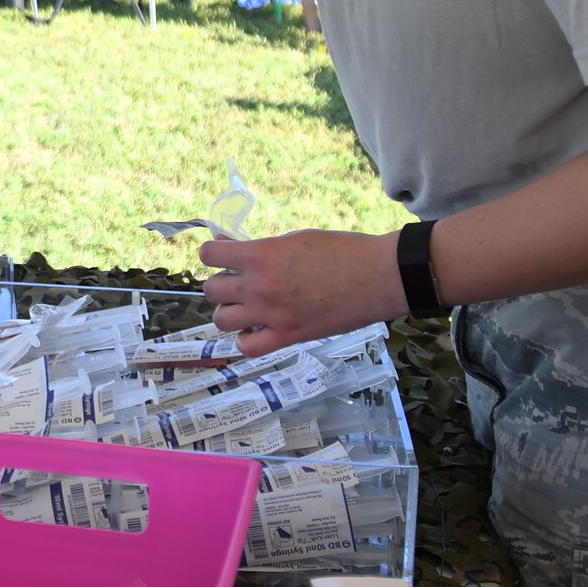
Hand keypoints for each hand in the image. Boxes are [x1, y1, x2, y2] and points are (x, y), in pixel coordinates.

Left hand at [200, 229, 405, 356]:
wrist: (379, 276)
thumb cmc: (342, 251)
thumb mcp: (294, 239)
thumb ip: (259, 247)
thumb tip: (228, 247)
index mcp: (260, 255)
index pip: (208, 255)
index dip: (212, 255)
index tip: (222, 257)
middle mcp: (259, 286)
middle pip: (211, 290)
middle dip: (222, 284)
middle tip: (239, 283)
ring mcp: (272, 314)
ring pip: (221, 320)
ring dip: (229, 312)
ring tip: (245, 307)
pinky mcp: (289, 336)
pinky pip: (248, 347)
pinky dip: (246, 340)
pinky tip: (257, 330)